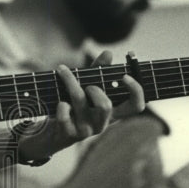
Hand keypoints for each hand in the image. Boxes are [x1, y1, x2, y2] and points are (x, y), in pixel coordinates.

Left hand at [16, 52, 144, 163]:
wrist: (52, 133)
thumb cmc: (74, 107)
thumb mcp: (87, 89)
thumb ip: (98, 71)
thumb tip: (108, 53)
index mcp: (112, 113)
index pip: (136, 106)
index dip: (136, 91)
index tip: (125, 76)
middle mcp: (102, 124)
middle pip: (105, 106)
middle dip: (93, 89)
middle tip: (87, 85)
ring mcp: (86, 131)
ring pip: (81, 103)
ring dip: (70, 82)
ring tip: (63, 71)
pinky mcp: (69, 134)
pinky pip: (64, 114)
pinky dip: (60, 104)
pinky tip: (59, 102)